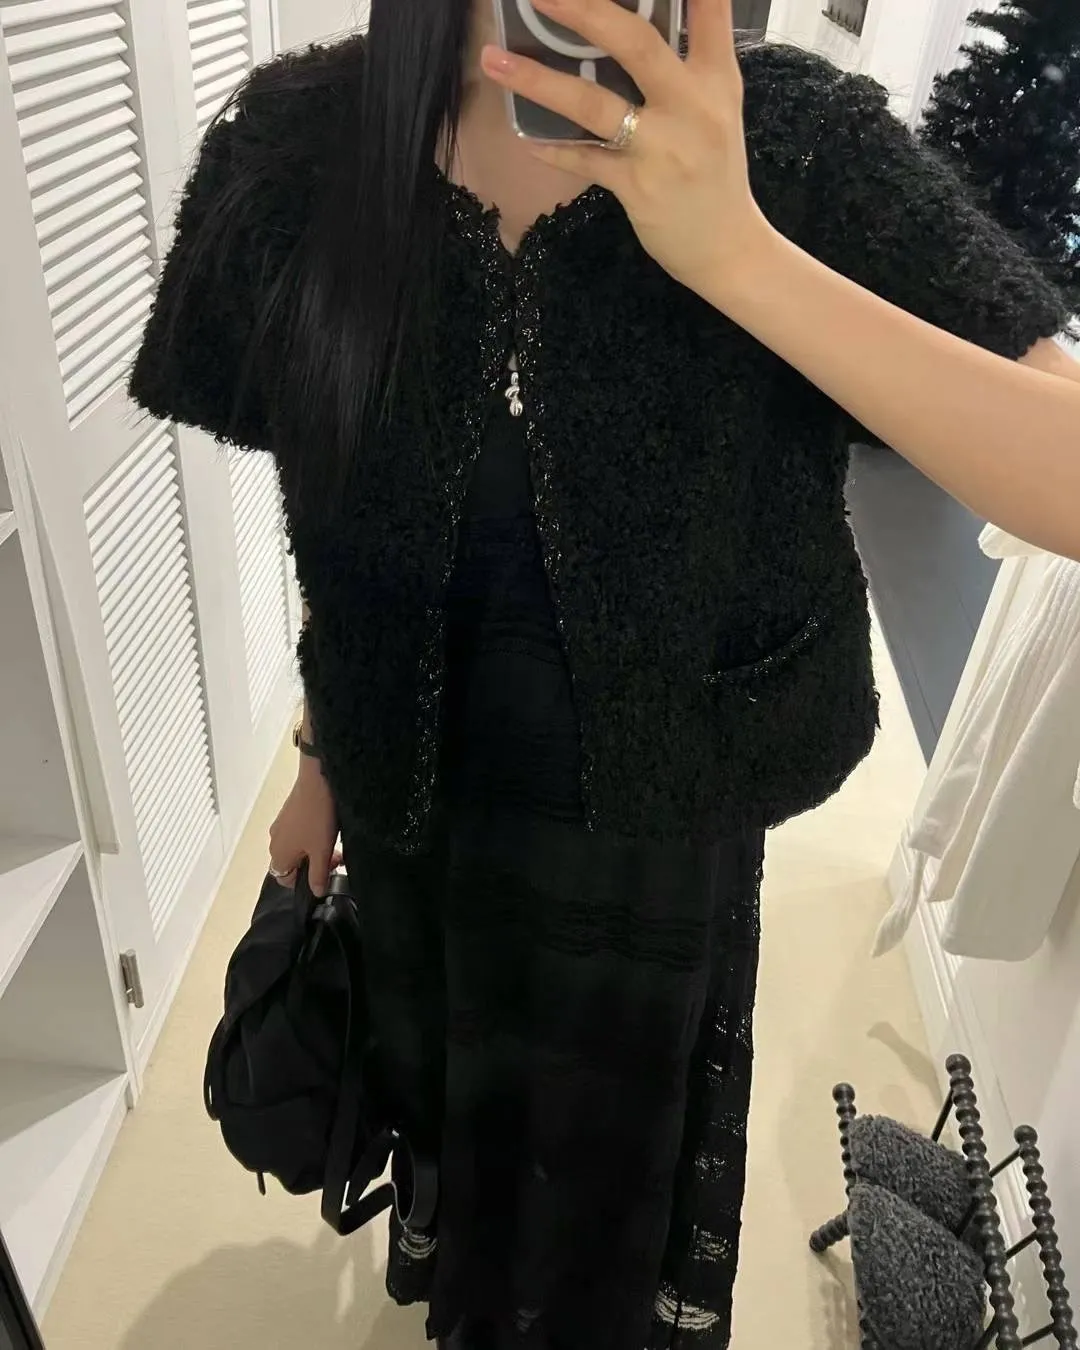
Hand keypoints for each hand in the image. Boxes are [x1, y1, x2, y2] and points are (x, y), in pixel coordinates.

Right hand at [268, 758, 340, 896]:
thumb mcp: (321, 852)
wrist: (317, 780)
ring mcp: (280, 825)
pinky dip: (311, 835)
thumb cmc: (318, 818)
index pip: (285, 880)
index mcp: (278, 855)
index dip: (306, 881)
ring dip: (314, 850)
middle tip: (334, 858)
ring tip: (334, 842)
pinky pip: (298, 832)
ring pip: (297, 847)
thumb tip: (316, 892)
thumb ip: (318, 875)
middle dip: (313, 865)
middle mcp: (274, 841)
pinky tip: (327, 827)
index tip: (325, 874)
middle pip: (293, 864)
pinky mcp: (288, 812)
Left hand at [480, 0, 773, 293]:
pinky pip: (584, 159)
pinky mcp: (637, 186)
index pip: (708, 10)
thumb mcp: (718, 108)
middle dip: (585, 11)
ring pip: (593, 103)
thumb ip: (690, 62)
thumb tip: (633, 27)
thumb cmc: (716, 173)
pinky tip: (525, 138)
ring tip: (494, 59)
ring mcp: (662, 147)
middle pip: (636, 43)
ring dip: (537, 80)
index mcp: (717, 79)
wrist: (729, 247)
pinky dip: (553, 149)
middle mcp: (692, 105)